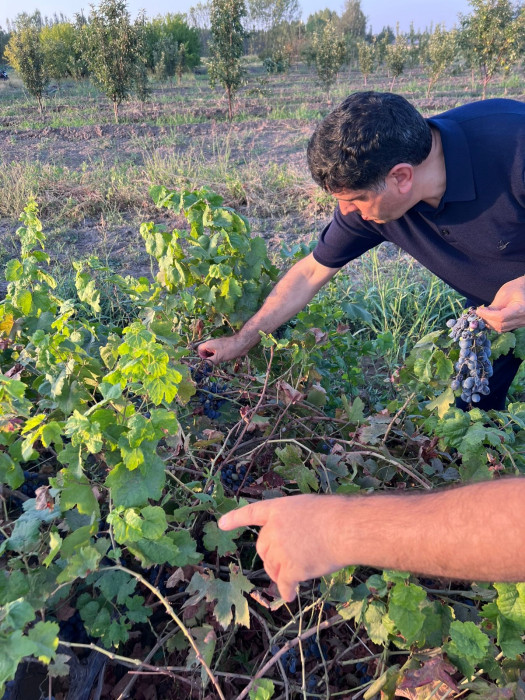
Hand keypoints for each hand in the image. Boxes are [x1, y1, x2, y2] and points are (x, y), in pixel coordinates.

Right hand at [197, 335, 248, 364]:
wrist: (242, 344)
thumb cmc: (230, 349)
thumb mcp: (219, 357)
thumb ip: (210, 361)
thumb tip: (206, 365)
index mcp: (209, 344)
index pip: (199, 349)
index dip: (201, 356)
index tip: (207, 361)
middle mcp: (212, 344)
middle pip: (205, 351)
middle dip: (207, 358)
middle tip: (213, 362)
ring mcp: (218, 346)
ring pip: (211, 353)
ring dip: (213, 358)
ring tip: (218, 361)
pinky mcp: (223, 348)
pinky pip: (217, 353)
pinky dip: (218, 357)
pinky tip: (223, 360)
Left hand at [218, 495, 346, 601]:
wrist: (343, 528)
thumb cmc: (334, 514)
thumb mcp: (308, 508)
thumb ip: (296, 521)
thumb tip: (299, 541)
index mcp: (277, 509)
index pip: (252, 513)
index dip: (236, 518)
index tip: (221, 524)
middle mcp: (273, 530)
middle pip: (263, 548)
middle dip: (271, 556)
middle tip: (287, 560)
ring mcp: (280, 550)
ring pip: (273, 567)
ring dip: (281, 572)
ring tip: (299, 572)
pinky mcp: (290, 569)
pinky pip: (284, 584)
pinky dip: (287, 590)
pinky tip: (290, 596)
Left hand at [476, 277, 524, 332]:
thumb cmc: (515, 288)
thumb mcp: (504, 293)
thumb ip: (495, 306)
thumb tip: (482, 314)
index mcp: (520, 309)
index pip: (501, 317)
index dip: (488, 315)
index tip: (478, 310)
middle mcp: (522, 319)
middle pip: (501, 325)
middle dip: (487, 319)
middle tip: (480, 312)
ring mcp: (521, 323)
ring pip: (502, 328)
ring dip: (490, 323)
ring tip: (484, 314)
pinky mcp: (518, 325)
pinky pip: (504, 328)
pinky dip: (495, 324)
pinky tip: (490, 318)